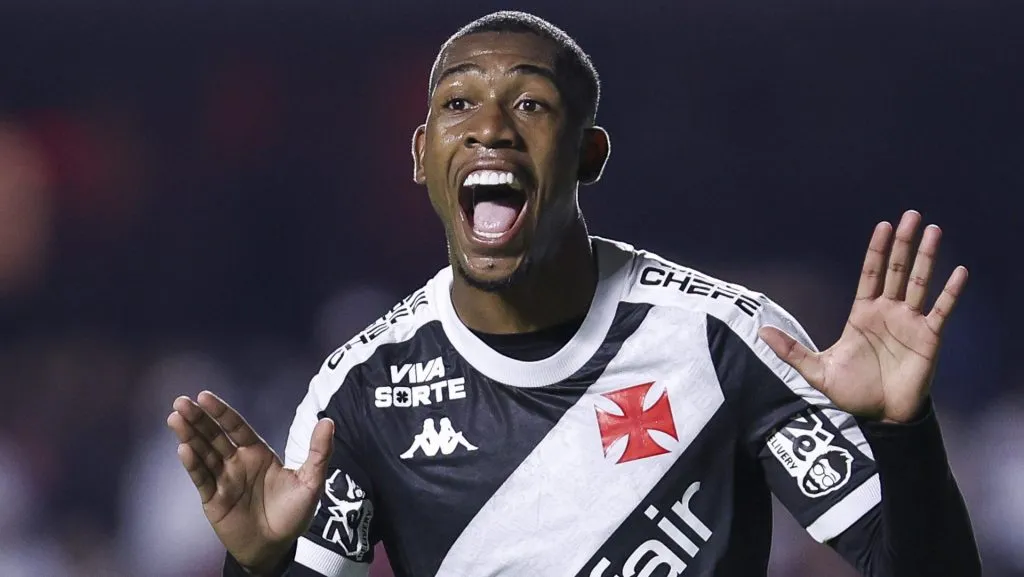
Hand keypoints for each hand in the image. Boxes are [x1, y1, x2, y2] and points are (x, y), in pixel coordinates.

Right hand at [167, 391, 334, 573]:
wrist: (277, 547)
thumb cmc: (293, 513)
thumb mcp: (311, 481)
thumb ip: (319, 452)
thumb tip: (329, 421)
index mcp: (257, 453)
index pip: (236, 427)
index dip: (221, 412)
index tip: (205, 396)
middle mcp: (236, 462)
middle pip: (214, 436)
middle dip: (198, 419)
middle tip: (181, 402)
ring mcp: (223, 480)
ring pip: (203, 454)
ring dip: (189, 436)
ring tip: (175, 419)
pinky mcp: (213, 500)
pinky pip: (201, 479)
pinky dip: (192, 465)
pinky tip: (184, 449)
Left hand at [759, 210, 967, 423]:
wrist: (880, 417)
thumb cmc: (852, 393)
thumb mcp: (816, 370)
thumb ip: (790, 350)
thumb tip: (760, 332)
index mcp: (863, 315)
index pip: (872, 274)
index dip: (877, 250)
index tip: (883, 225)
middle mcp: (888, 313)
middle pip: (897, 270)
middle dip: (903, 243)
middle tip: (911, 215)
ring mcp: (910, 323)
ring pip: (920, 282)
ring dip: (927, 257)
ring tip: (933, 230)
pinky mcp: (928, 338)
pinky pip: (941, 310)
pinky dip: (951, 292)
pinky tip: (960, 271)